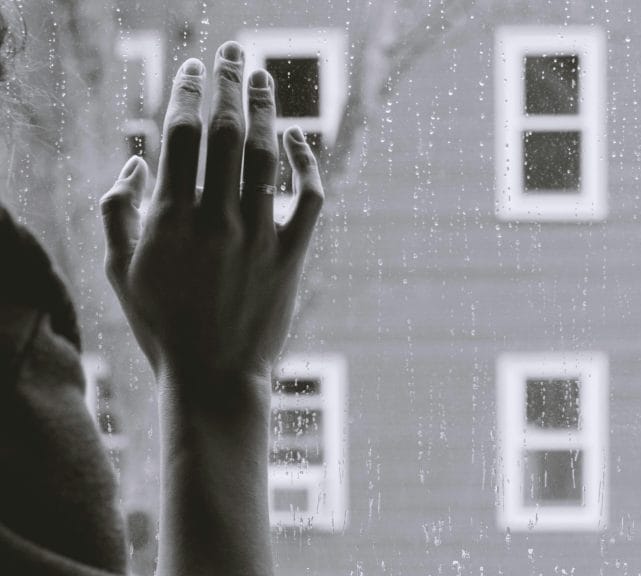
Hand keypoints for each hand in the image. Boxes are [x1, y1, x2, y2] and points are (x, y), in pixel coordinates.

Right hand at [100, 41, 322, 395]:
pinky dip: (308, 165)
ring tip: (262, 78)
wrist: (214, 378)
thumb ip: (115, 211)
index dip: (187, 92)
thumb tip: (133, 161)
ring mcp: (258, 236)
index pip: (181, 135)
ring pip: (268, 156)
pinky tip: (300, 140)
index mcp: (170, 218)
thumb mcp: (119, 272)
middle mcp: (217, 219)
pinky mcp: (291, 255)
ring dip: (266, 110)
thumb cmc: (162, 326)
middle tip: (231, 52)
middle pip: (227, 133)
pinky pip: (309, 198)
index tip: (190, 67)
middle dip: (228, 83)